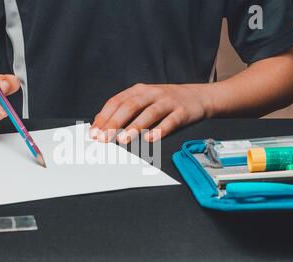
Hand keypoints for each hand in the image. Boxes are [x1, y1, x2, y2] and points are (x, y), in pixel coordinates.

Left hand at [91, 84, 211, 142]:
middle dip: (115, 123)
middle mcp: (152, 93)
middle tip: (104, 138)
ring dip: (134, 127)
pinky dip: (160, 130)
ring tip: (123, 140)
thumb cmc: (165, 101)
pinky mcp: (182, 112)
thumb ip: (123, 109)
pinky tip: (150, 139)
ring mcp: (168, 102)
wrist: (198, 96)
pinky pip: (170, 121)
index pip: (117, 101)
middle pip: (130, 106)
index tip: (94, 132)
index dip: (104, 116)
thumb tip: (99, 122)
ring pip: (149, 113)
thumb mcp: (144, 100)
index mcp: (139, 90)